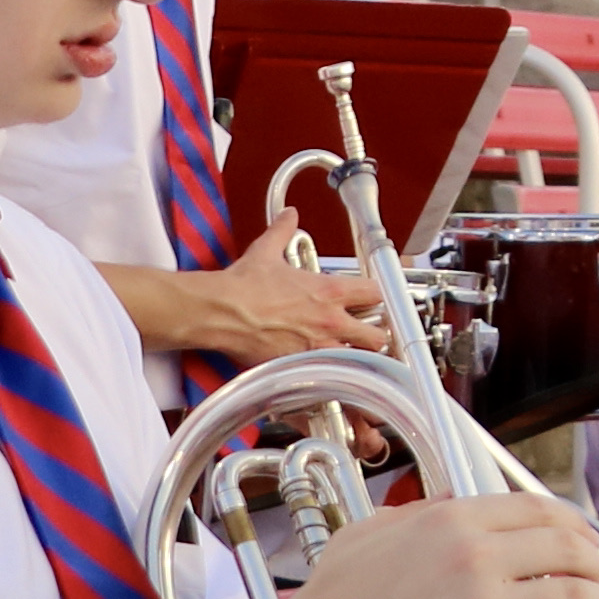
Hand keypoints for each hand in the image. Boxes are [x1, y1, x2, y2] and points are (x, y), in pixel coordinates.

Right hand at [168, 226, 396, 368]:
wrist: (221, 312)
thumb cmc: (243, 287)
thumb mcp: (267, 251)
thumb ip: (283, 231)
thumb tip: (288, 215)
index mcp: (330, 293)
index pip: (375, 294)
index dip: (376, 299)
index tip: (372, 302)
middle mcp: (331, 323)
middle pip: (377, 336)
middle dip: (375, 337)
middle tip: (368, 338)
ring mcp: (319, 349)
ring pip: (360, 363)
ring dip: (358, 362)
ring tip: (352, 363)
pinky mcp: (301, 369)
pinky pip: (329, 382)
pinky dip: (331, 383)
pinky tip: (328, 382)